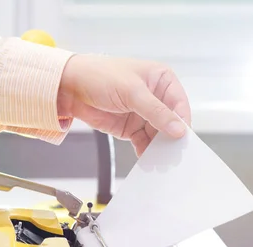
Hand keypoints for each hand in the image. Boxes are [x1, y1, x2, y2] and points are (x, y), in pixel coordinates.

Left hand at [57, 54, 190, 155]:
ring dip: (158, 149)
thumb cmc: (100, 76)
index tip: (182, 140)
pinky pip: (143, 142)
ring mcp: (143, 114)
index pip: (179, 104)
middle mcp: (155, 97)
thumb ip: (156, 112)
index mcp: (161, 80)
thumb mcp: (132, 92)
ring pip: (158, 135)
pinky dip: (146, 152)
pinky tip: (147, 161)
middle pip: (170, 123)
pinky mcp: (131, 128)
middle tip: (172, 156)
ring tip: (160, 163)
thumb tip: (178, 128)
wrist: (70, 88)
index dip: (182, 122)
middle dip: (170, 139)